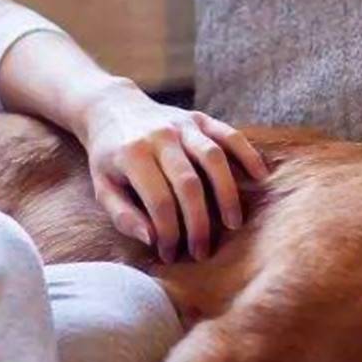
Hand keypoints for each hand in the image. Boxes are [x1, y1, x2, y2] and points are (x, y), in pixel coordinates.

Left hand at [76, 85, 268, 263]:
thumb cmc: (108, 156)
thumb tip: (150, 238)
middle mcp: (160, 137)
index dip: (168, 232)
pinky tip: (260, 175)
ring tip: (233, 224)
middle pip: (189, 184)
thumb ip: (122, 215)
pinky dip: (247, 153)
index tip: (171, 254)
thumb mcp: (102, 187)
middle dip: (199, 223)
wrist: (112, 107)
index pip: (159, 201)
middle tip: (203, 251)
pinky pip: (228, 133)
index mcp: (133, 155)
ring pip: (213, 158)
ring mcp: (182, 124)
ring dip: (227, 193)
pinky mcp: (199, 118)